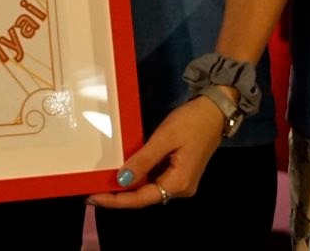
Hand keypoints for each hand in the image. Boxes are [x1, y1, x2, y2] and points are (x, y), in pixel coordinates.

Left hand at [87, 96, 224, 208]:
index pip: (141, 198)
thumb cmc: (192, 122)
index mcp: (178, 183)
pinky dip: (138, 176)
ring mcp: (181, 180)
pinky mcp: (180, 171)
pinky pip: (154, 178)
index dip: (116, 200)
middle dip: (119, 196)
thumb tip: (122, 181)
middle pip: (144, 197)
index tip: (92, 197)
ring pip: (149, 188)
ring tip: (102, 183)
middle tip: (92, 191)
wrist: (216, 109)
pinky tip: (123, 172)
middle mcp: (180, 188)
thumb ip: (143, 160)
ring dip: (127, 187)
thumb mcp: (164, 138)